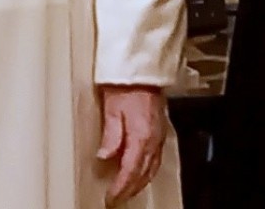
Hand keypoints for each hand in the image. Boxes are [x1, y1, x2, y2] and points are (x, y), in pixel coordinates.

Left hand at [97, 85, 166, 205]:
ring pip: (151, 168)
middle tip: (117, 198)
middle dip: (130, 189)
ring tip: (127, 190)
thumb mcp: (112, 109)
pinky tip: (141, 172)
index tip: (111, 197)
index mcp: (141, 136)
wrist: (144, 67)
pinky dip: (148, 170)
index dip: (121, 187)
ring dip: (140, 182)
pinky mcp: (160, 130)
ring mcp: (158, 135)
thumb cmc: (126, 83)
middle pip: (142, 173)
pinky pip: (156, 158)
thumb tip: (104, 156)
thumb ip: (111, 136)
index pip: (130, 170)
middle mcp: (153, 139)